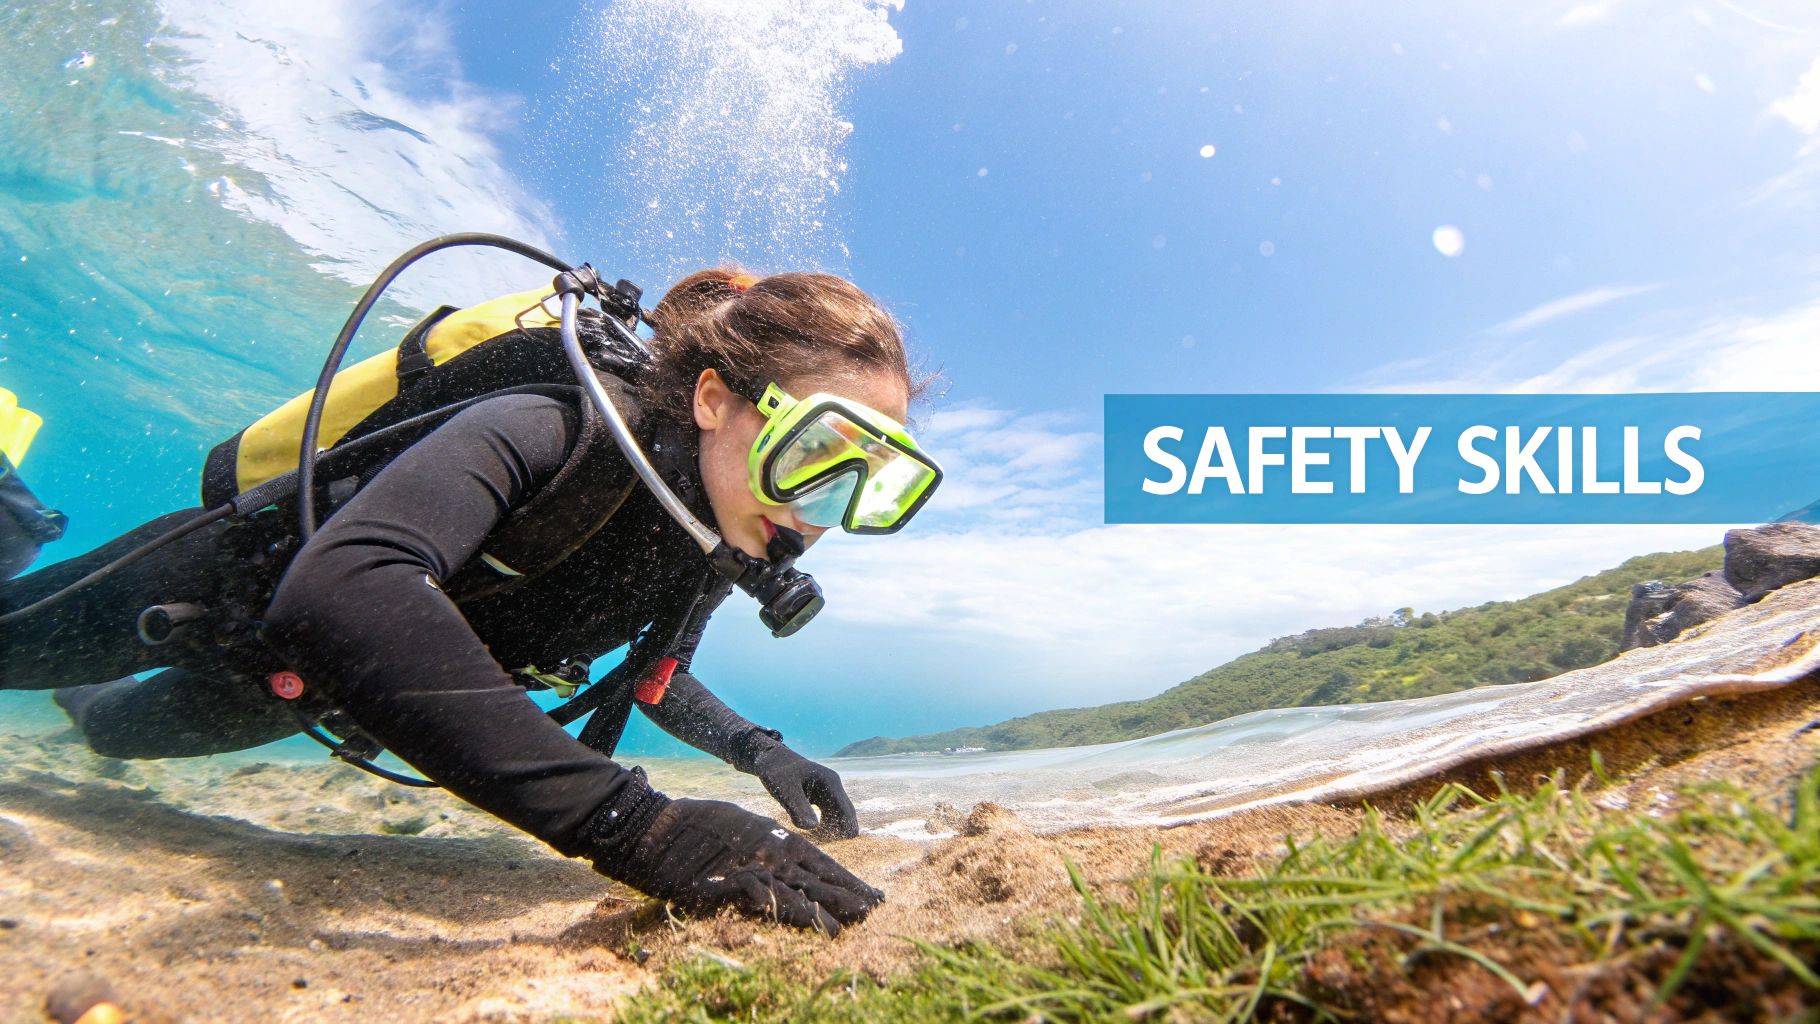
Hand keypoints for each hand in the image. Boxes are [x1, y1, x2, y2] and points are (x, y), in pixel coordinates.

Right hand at [591, 792, 882, 935]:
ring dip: (821, 909)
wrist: (654, 825)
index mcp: (775, 839)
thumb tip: (781, 868)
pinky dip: (778, 906)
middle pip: (817, 877)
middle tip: (875, 911)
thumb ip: (763, 847)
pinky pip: (758, 894)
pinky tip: (799, 919)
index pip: (821, 863)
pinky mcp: (726, 879)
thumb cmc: (692, 826)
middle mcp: (770, 851)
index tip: (872, 895)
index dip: (847, 880)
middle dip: (846, 896)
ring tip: (847, 926)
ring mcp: (750, 864)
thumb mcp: (738, 831)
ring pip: (794, 888)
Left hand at [747, 740, 860, 839]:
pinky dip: (824, 827)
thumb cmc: (776, 771)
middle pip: (846, 814)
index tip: (840, 846)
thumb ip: (798, 807)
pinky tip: (814, 837)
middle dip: (840, 831)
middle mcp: (833, 787)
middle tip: (825, 848)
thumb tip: (812, 827)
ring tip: (818, 844)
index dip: (846, 829)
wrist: (769, 759)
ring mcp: (828, 792)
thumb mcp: (785, 790)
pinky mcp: (820, 797)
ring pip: (838, 816)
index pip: (846, 810)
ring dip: (833, 830)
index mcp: (830, 783)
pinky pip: (828, 815)